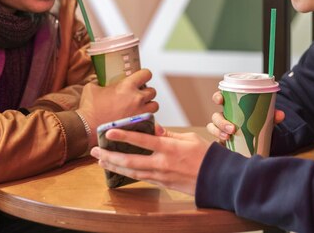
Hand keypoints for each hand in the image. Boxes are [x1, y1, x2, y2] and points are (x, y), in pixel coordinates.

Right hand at [77, 69, 158, 145]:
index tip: (141, 78)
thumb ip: (99, 82)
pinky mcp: (139, 125)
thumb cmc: (89, 109)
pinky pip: (150, 120)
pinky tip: (136, 119)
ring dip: (149, 106)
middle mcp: (137, 98)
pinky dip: (146, 119)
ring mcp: (140, 113)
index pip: (146, 74)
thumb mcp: (91, 88)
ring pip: (155, 106)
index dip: (144, 75)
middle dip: (146, 93)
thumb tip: (99, 81)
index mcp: (127, 86)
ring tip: (139, 108)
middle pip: (153, 91)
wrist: (87, 129)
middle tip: (138, 96)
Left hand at [90, 124, 210, 194]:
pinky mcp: (164, 184)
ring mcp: (162, 176)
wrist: (219, 179)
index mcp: (169, 148)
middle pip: (130, 161)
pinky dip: (128, 174)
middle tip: (95, 151)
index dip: (123, 136)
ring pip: (132, 172)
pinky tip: (119, 170)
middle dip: (110, 156)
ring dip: (114, 167)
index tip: (109, 131)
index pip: (142, 140)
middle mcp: (162, 163)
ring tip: (101, 161)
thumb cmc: (207, 155)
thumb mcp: (189, 138)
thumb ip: (169, 134)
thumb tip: (154, 128)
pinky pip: (142, 178)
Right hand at [206, 91, 284, 141]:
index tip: (220, 100)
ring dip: (219, 131)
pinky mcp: (221, 140)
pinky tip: (224, 143)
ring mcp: (221, 129)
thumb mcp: (265, 119)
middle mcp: (224, 116)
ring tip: (228, 137)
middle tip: (232, 128)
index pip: (220, 98)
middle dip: (220, 121)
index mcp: (232, 107)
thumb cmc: (257, 124)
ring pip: (212, 127)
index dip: (218, 97)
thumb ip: (272, 116)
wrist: (257, 142)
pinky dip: (217, 140)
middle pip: (215, 115)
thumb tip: (280, 114)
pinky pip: (214, 139)